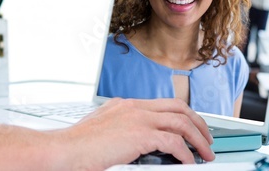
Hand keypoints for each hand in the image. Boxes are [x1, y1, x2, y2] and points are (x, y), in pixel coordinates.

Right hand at [55, 98, 215, 168]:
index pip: (162, 104)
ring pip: (182, 122)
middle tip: (206, 139)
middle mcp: (133, 107)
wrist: (63, 151)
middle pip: (178, 108)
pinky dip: (186, 154)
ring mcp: (137, 118)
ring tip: (205, 154)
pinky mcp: (140, 135)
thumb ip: (121, 133)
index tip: (190, 127)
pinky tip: (188, 163)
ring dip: (198, 139)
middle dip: (198, 123)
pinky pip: (174, 142)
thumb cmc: (75, 148)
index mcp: (124, 106)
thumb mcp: (102, 133)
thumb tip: (136, 146)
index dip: (181, 115)